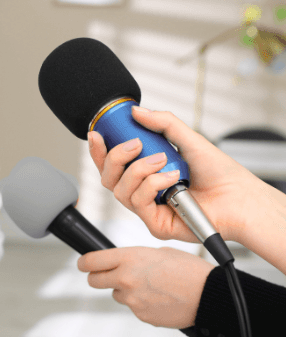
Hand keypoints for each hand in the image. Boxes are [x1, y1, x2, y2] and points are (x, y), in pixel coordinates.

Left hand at [78, 247, 213, 328]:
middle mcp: (125, 279)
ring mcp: (131, 299)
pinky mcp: (140, 315)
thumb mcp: (160, 252)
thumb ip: (135, 257)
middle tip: (107, 275)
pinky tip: (160, 298)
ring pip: (117, 294)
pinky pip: (134, 307)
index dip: (84, 262)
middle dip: (98, 277)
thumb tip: (123, 262)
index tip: (84, 264)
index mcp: (128, 258)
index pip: (90, 261)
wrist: (209, 296)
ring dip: (126, 290)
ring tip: (151, 286)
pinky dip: (142, 303)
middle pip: (94, 281)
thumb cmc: (189, 271)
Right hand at [88, 106, 266, 243]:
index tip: (97, 134)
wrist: (240, 197)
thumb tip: (137, 111)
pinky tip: (173, 178)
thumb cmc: (220, 174)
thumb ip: (163, 123)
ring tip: (165, 161)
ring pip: (120, 190)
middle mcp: (143, 193)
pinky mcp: (154, 225)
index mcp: (146, 175)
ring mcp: (147, 210)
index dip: (99, 151)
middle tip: (136, 144)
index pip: (112, 165)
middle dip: (115, 157)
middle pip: (107, 178)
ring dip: (140, 170)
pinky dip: (153, 184)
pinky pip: (138, 201)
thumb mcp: (189, 139)